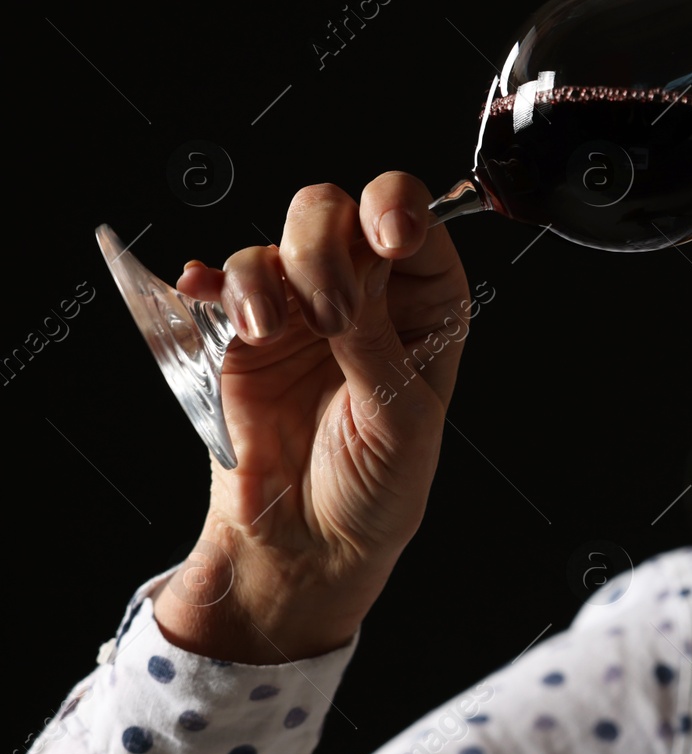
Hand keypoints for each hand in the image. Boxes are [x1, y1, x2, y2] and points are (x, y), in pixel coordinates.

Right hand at [152, 172, 472, 662]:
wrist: (309, 542)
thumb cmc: (378, 485)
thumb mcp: (399, 419)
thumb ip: (375, 342)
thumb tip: (355, 270)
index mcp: (426, 307)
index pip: (415, 226)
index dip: (398, 211)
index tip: (388, 238)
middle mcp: (365, 294)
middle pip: (338, 215)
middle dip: (325, 246)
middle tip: (329, 314)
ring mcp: (300, 308)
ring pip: (277, 244)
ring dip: (267, 277)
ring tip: (269, 332)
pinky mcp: (242, 334)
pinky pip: (222, 285)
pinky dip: (212, 281)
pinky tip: (204, 291)